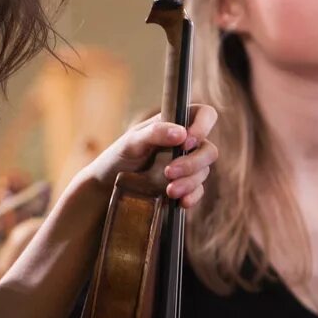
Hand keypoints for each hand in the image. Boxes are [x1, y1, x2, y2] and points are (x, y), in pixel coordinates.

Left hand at [79, 105, 218, 207]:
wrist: (109, 185)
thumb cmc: (120, 156)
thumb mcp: (132, 141)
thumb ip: (155, 133)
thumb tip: (182, 134)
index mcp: (176, 124)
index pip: (205, 115)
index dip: (203, 126)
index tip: (187, 142)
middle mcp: (185, 144)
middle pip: (208, 149)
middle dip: (193, 162)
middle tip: (169, 171)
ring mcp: (187, 166)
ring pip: (204, 171)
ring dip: (189, 182)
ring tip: (169, 190)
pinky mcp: (184, 186)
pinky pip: (198, 191)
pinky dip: (192, 196)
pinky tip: (180, 202)